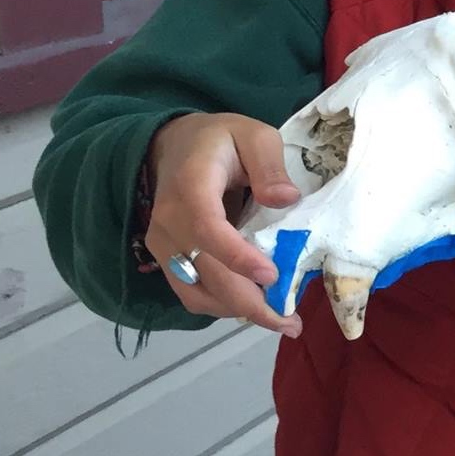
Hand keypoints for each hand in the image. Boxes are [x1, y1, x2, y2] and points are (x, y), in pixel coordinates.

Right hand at [145, 112, 302, 335]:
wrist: (176, 146)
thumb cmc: (220, 140)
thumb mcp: (253, 134)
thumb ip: (268, 164)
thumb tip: (286, 199)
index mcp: (191, 185)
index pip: (207, 228)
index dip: (237, 257)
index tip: (271, 277)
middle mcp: (169, 220)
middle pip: (204, 272)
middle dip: (249, 302)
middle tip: (291, 321)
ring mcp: (163, 244)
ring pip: (197, 292)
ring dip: (238, 311)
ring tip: (281, 319)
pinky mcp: (166, 260)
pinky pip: (191, 293)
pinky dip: (222, 306)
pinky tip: (255, 306)